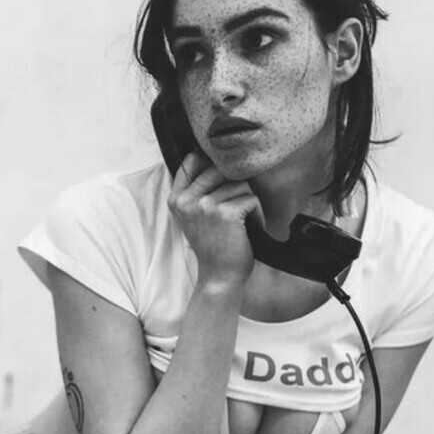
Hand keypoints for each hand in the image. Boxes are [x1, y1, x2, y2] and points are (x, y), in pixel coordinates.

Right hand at [167, 152, 260, 289]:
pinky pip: (251, 199)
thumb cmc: (213, 245)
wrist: (219, 277)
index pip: (192, 161)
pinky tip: (250, 229)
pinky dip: (257, 214)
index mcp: (176, 199)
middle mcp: (187, 200)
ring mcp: (205, 206)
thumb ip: (196, 189)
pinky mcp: (226, 213)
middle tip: (237, 209)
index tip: (221, 181)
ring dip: (248, 202)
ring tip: (243, 223)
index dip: (211, 165)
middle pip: (220, 169)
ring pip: (239, 184)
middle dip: (235, 186)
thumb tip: (216, 156)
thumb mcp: (194, 216)